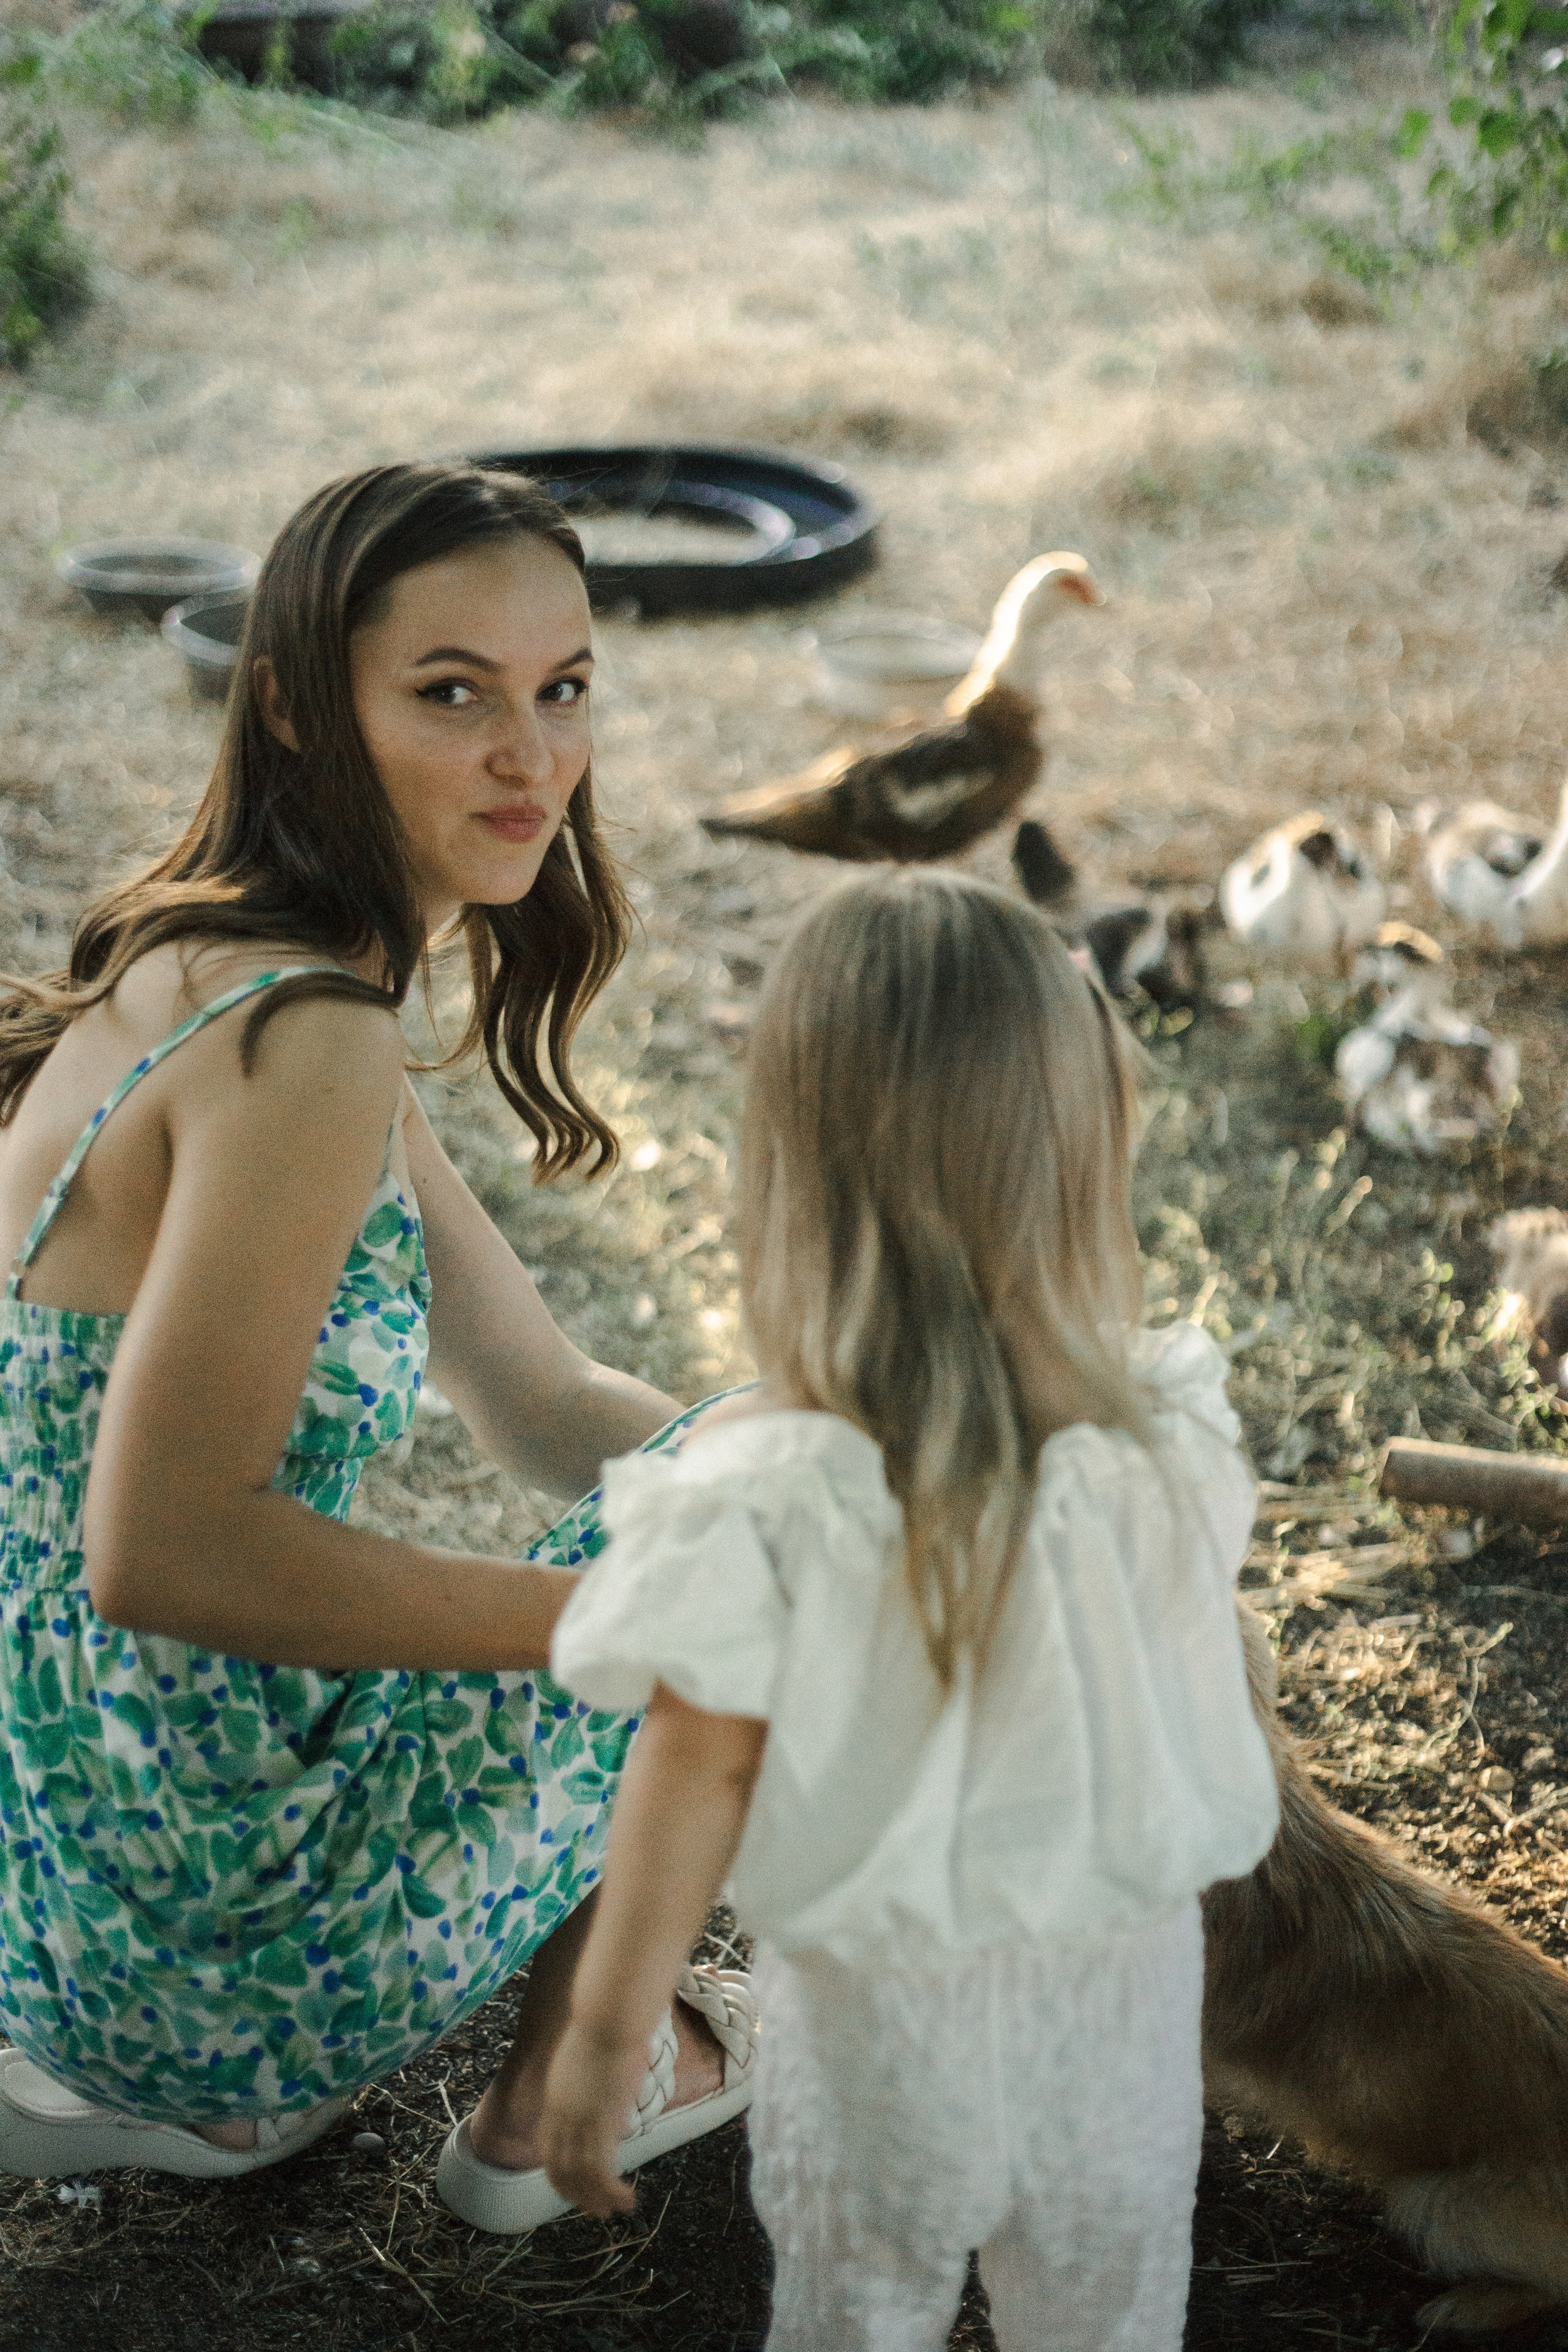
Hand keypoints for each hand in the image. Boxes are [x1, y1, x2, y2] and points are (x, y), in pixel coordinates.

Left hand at [538, 2018, 646, 2217]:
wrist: (606, 2017)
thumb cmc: (604, 2023)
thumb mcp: (589, 2057)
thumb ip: (592, 2078)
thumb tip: (608, 2077)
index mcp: (555, 2100)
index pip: (551, 2148)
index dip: (562, 2171)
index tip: (576, 2184)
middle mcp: (559, 2118)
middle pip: (560, 2169)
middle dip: (576, 2194)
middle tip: (594, 2210)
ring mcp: (578, 2124)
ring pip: (580, 2178)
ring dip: (596, 2200)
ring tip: (615, 2211)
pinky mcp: (598, 2127)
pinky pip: (600, 2174)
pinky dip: (610, 2192)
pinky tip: (627, 2198)